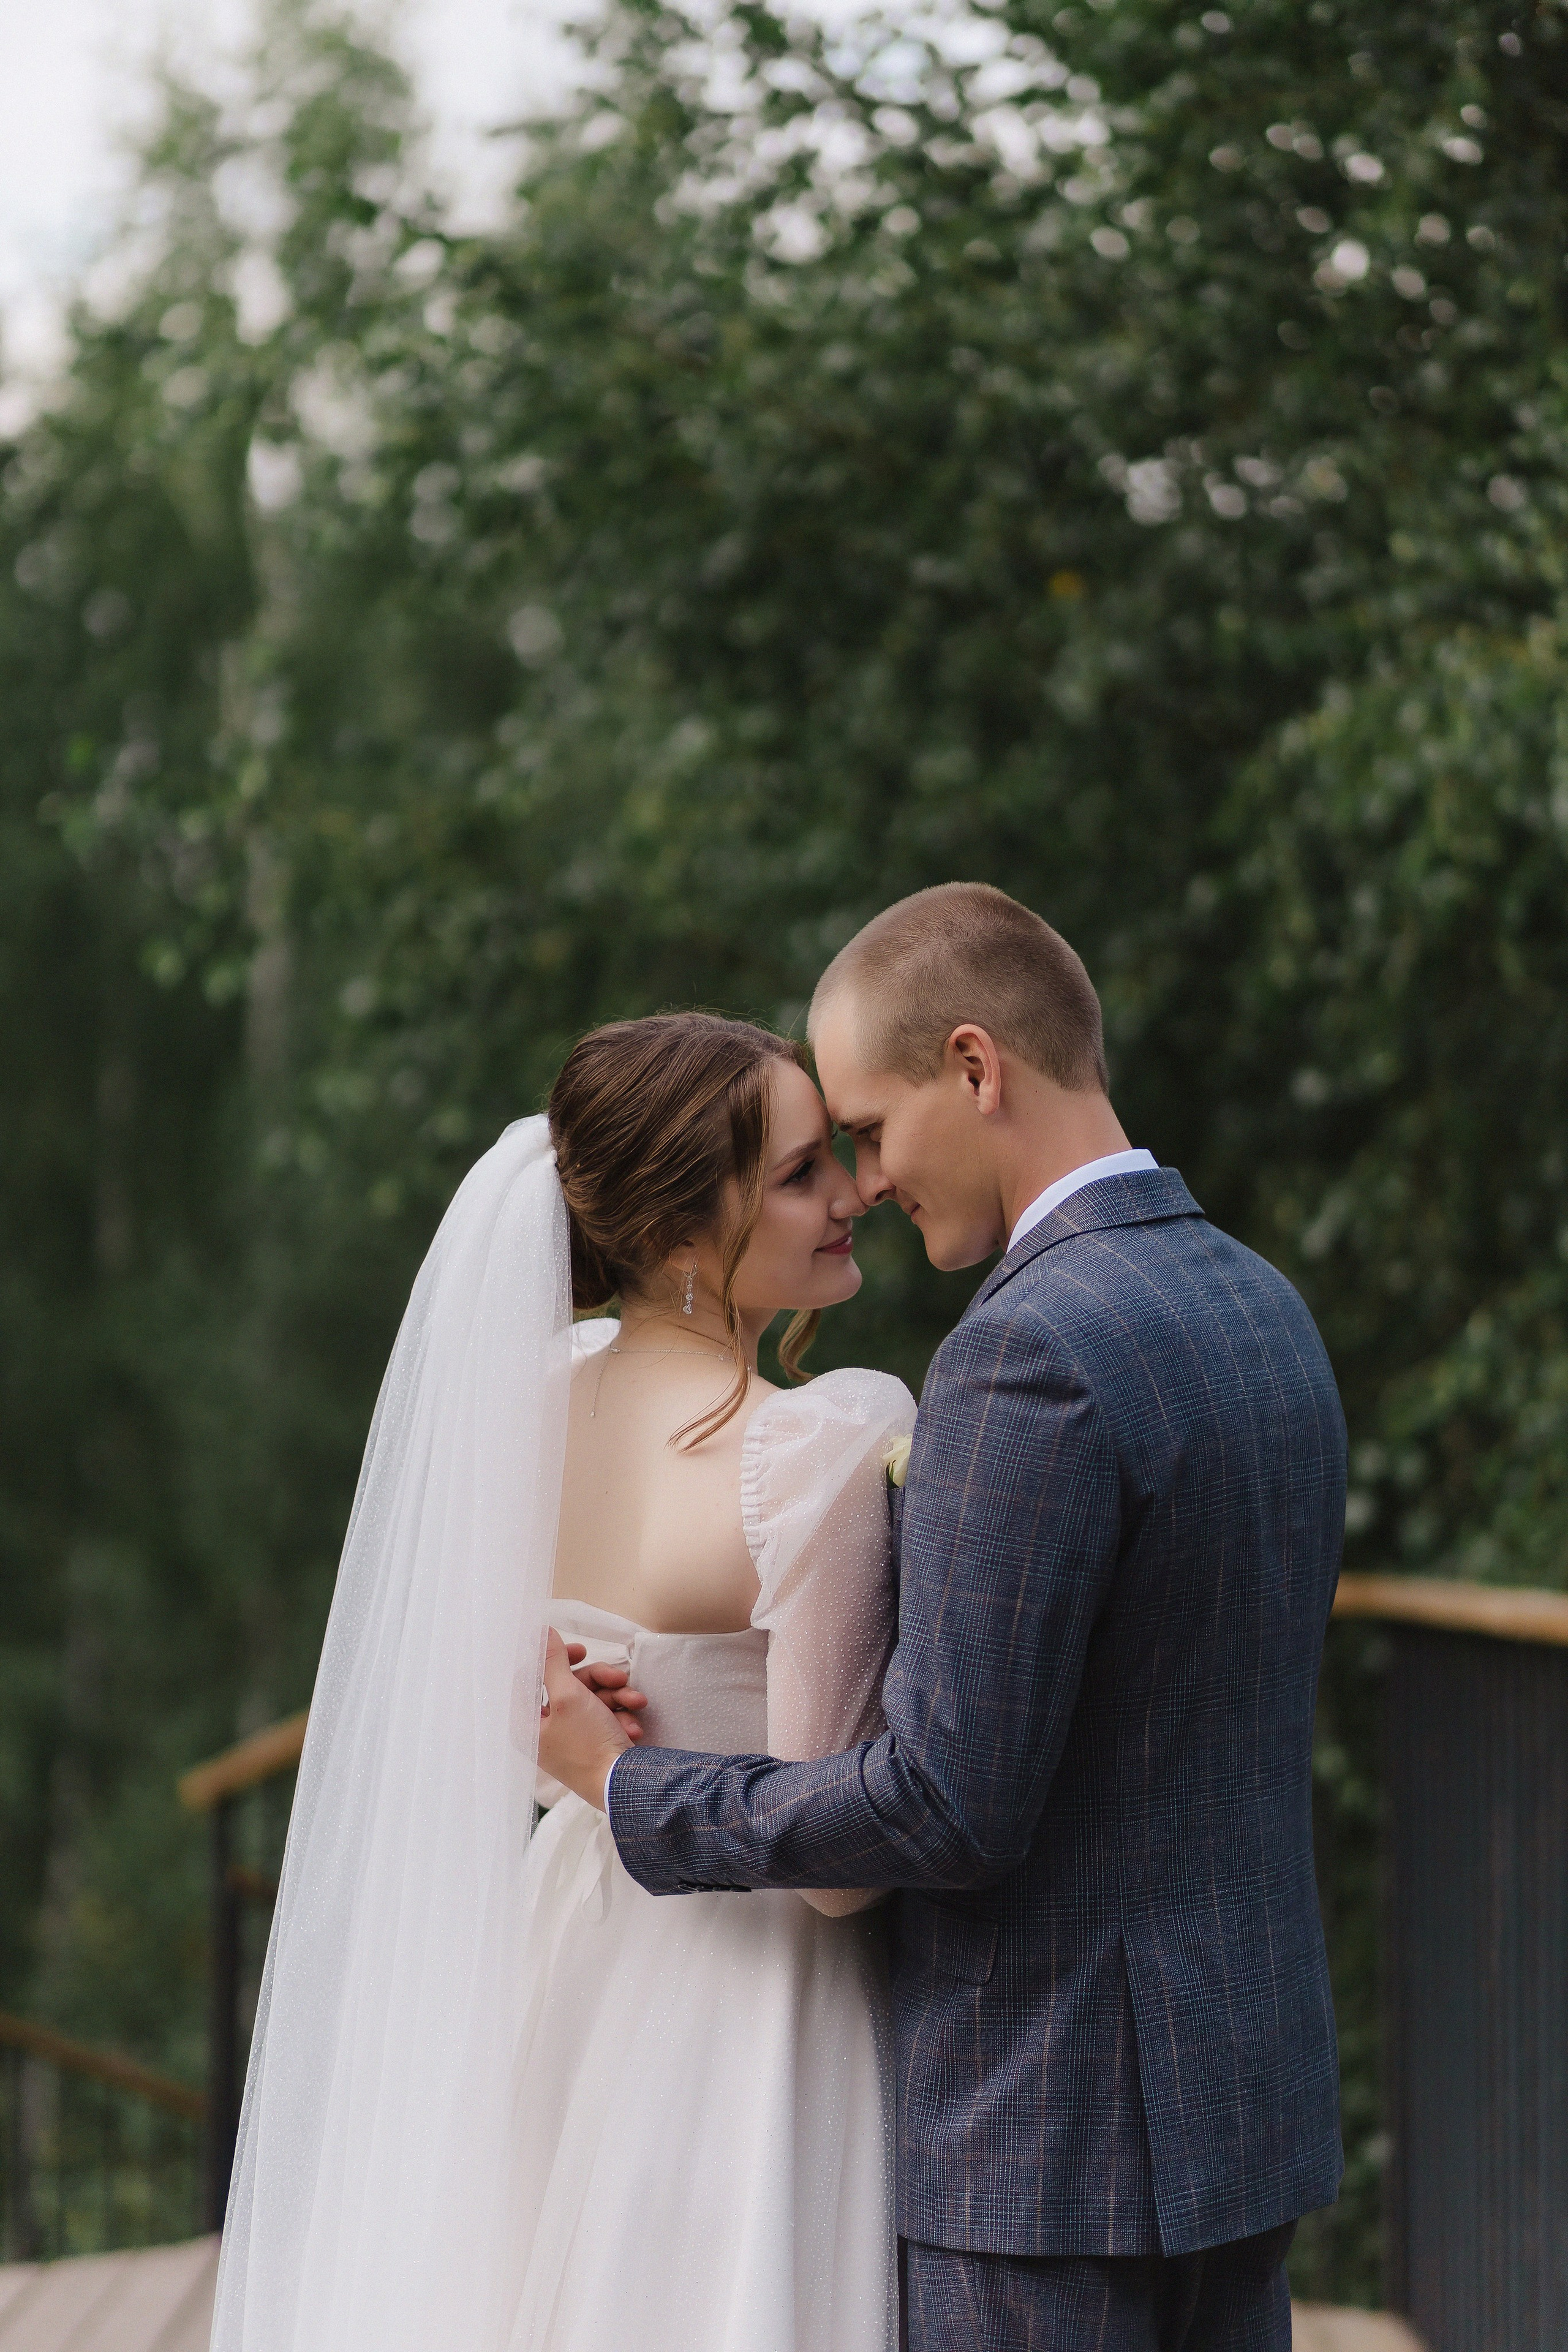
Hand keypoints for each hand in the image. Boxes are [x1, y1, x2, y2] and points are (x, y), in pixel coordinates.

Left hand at [539, 1630, 635, 1809]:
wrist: (623, 1785)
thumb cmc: (587, 1745)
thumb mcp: (568, 1696)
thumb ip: (553, 1661)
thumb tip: (539, 1632)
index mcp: (528, 1723)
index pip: (533, 1678)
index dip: (556, 1659)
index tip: (579, 1650)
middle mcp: (546, 1730)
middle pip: (568, 1685)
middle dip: (598, 1679)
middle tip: (617, 1675)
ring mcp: (571, 1737)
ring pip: (592, 1697)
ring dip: (616, 1696)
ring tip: (633, 1702)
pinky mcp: (594, 1743)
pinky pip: (605, 1715)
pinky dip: (621, 1714)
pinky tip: (633, 1725)